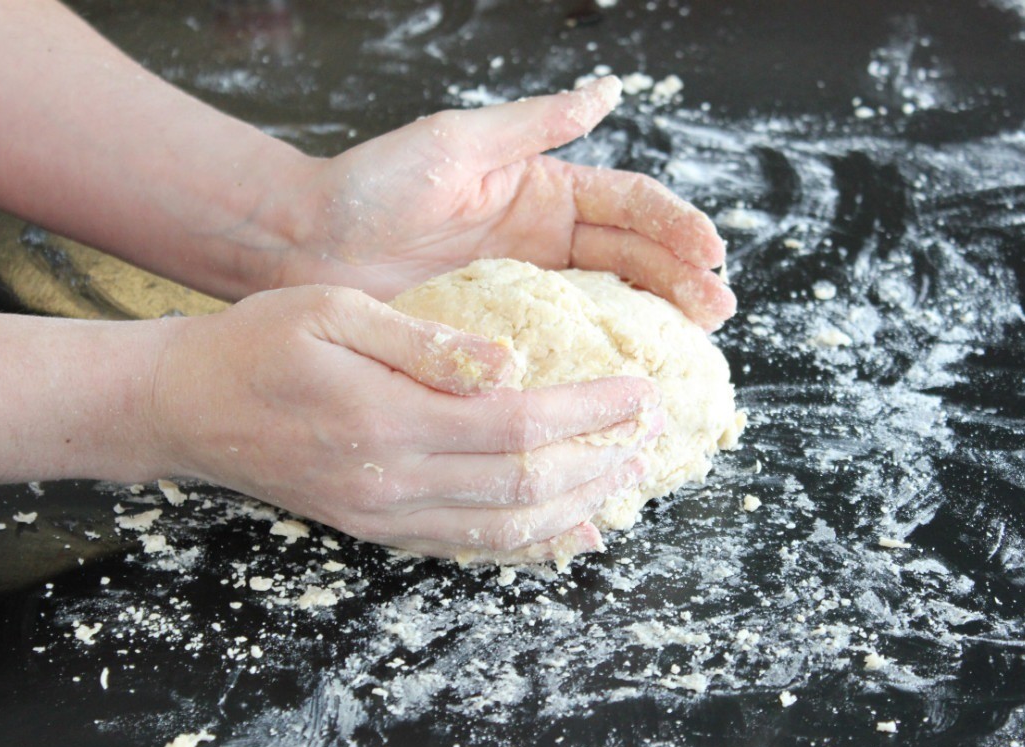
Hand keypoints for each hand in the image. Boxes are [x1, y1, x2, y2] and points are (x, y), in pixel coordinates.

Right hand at [148, 286, 662, 561]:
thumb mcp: (335, 311)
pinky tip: (561, 535)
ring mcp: (385, 515)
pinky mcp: (376, 528)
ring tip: (623, 486)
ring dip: (572, 510)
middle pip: (524, 487)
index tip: (639, 394)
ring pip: (502, 530)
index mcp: (390, 421)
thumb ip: (425, 340)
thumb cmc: (258, 344)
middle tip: (649, 439)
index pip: (519, 426)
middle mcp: (394, 482)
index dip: (589, 414)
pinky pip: (464, 548)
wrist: (187, 407)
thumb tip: (508, 362)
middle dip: (597, 464)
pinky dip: (522, 546)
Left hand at [272, 77, 735, 329]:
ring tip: (697, 339)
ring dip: (657, 319)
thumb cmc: (373, 184)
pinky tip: (628, 377)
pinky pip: (561, 345)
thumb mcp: (457, 142)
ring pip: (609, 304)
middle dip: (681, 279)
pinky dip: (599, 359)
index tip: (711, 250)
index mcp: (544, 192)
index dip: (673, 226)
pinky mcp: (500, 334)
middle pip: (633, 260)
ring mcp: (527, 292)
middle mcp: (546, 242)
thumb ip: (534, 123)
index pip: (628, 207)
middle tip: (718, 308)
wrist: (306, 245)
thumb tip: (607, 91)